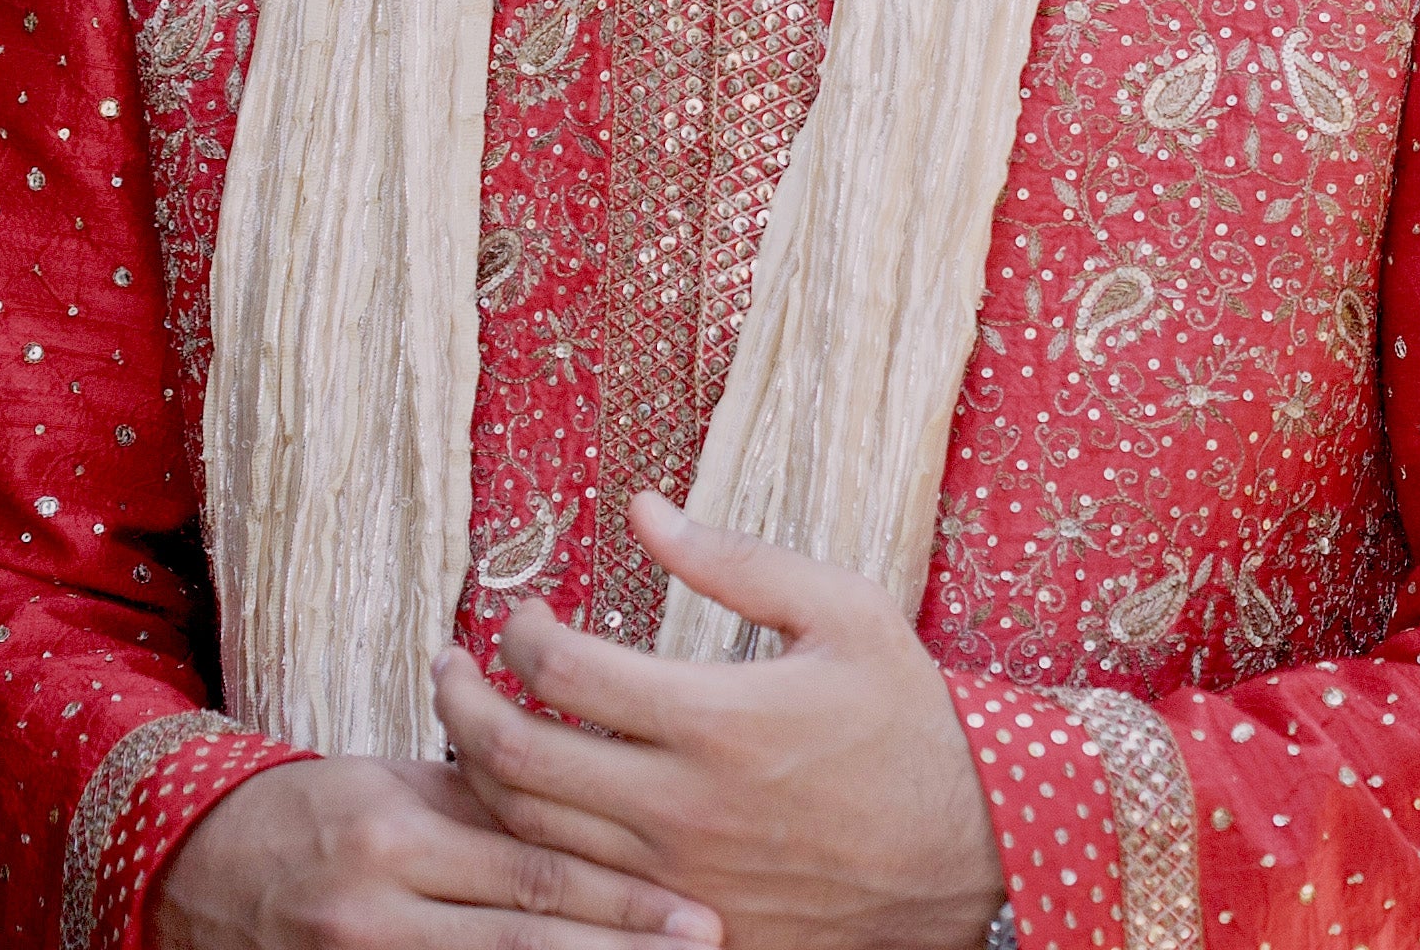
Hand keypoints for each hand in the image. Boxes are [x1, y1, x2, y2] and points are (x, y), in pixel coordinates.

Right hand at [153, 754, 722, 949]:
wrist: (198, 867)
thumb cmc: (319, 810)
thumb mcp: (396, 781)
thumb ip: (488, 794)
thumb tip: (594, 790)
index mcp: (395, 831)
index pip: (529, 869)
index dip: (618, 896)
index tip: (695, 908)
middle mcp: (379, 906)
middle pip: (524, 938)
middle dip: (621, 948)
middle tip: (707, 943)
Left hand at [432, 494, 1009, 949]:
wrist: (970, 853)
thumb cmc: (908, 724)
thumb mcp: (846, 613)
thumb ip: (736, 562)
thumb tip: (642, 511)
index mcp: (715, 718)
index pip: (560, 671)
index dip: (520, 631)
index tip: (524, 613)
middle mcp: (679, 806)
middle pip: (513, 759)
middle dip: (459, 702)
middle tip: (449, 666)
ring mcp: (675, 878)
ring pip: (527, 834)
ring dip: (478, 774)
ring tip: (471, 729)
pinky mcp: (683, 927)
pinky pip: (573, 894)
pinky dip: (529, 848)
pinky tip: (525, 811)